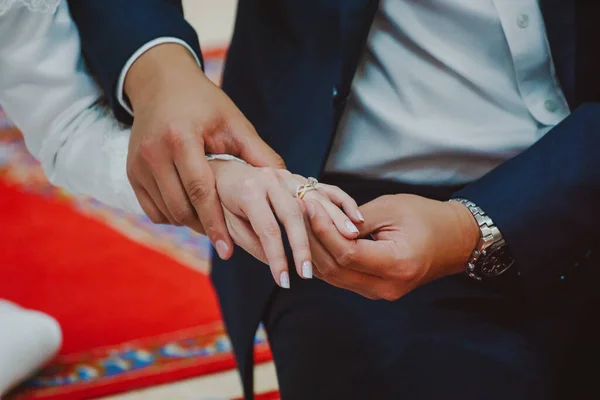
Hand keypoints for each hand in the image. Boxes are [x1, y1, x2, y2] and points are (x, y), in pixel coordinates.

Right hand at [123, 43, 283, 259]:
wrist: (162, 84)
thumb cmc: (204, 103)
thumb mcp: (234, 123)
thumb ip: (259, 154)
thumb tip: (287, 183)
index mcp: (181, 138)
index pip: (200, 191)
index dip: (216, 223)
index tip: (228, 250)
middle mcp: (153, 152)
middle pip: (181, 208)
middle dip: (205, 227)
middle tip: (227, 238)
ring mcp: (137, 164)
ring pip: (167, 213)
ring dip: (190, 223)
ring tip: (213, 220)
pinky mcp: (131, 172)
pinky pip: (152, 210)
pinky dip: (173, 216)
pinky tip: (192, 209)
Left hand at [210, 160, 363, 287]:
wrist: (224, 171)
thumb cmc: (221, 202)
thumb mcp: (225, 223)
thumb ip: (246, 241)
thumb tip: (270, 262)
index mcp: (249, 190)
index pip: (267, 229)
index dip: (276, 257)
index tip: (284, 281)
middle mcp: (271, 179)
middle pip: (294, 214)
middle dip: (305, 245)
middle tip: (311, 272)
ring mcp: (288, 175)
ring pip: (315, 199)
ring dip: (333, 221)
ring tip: (347, 243)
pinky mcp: (300, 177)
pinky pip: (326, 188)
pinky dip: (343, 202)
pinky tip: (357, 220)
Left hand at [305, 194, 479, 299]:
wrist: (454, 240)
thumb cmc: (426, 218)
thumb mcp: (391, 210)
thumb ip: (355, 220)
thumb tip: (321, 220)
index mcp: (397, 264)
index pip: (347, 254)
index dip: (323, 230)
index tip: (309, 206)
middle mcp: (387, 287)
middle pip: (335, 269)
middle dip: (313, 240)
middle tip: (299, 212)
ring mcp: (380, 293)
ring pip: (334, 277)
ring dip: (315, 250)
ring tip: (302, 222)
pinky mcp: (374, 289)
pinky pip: (342, 277)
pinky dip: (325, 259)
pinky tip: (313, 238)